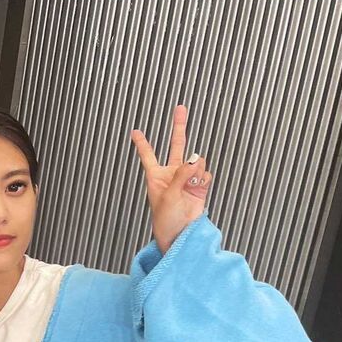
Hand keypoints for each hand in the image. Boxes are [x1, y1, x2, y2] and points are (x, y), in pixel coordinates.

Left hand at [131, 105, 212, 253]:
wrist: (180, 234)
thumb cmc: (165, 219)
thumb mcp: (168, 195)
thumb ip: (181, 175)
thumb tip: (194, 159)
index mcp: (156, 176)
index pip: (148, 155)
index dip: (142, 143)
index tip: (135, 131)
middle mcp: (172, 174)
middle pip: (176, 145)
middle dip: (179, 126)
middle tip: (180, 108)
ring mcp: (187, 178)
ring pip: (196, 162)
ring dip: (195, 171)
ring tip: (189, 186)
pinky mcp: (200, 184)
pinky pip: (205, 173)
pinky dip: (203, 178)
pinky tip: (198, 187)